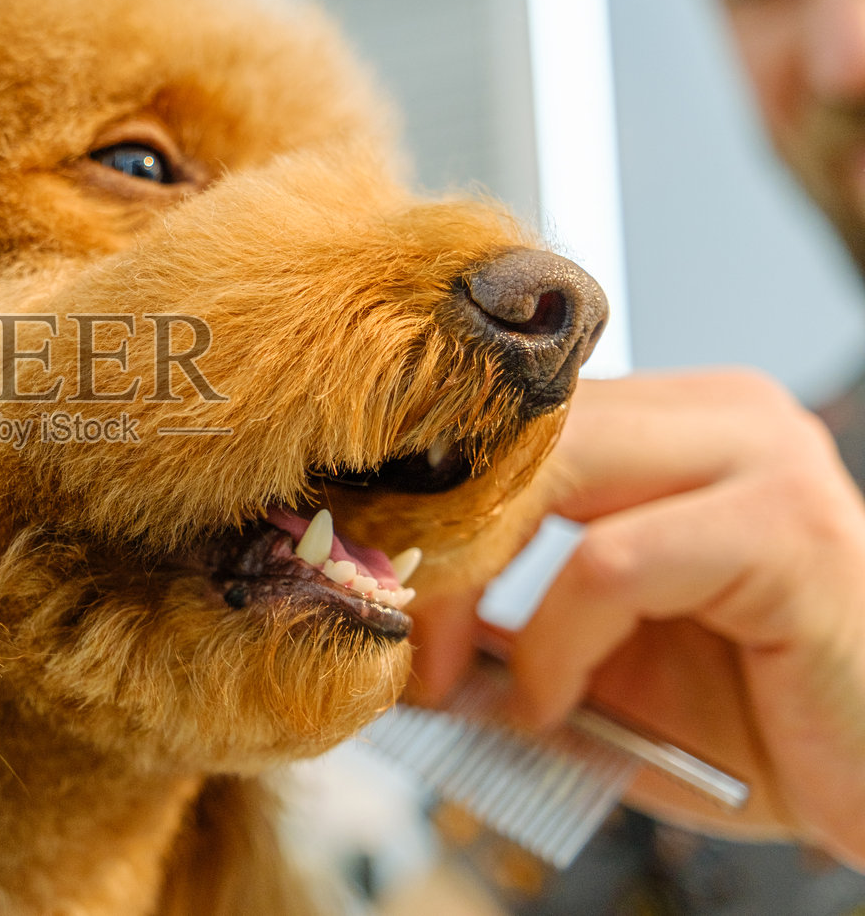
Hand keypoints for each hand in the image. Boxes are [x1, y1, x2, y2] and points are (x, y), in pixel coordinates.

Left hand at [410, 370, 864, 868]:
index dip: (416, 491)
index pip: (505, 417)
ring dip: (470, 584)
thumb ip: (488, 620)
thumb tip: (363, 601)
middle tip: (382, 626)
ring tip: (449, 675)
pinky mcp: (784, 531)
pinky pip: (609, 564)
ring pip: (549, 473)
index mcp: (670, 421)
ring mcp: (761, 458)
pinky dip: (551, 641)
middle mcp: (719, 414)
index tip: (352, 568)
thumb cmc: (737, 721)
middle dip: (427, 533)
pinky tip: (549, 702)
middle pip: (515, 431)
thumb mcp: (582, 657)